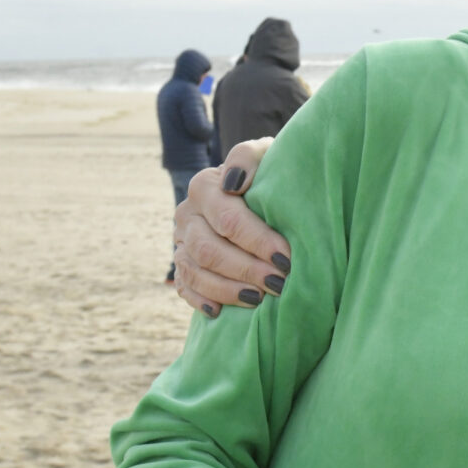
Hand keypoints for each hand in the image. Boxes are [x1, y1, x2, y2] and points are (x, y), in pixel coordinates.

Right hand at [173, 138, 285, 316]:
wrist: (260, 194)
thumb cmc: (269, 176)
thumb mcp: (266, 155)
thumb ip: (249, 157)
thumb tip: (234, 183)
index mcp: (205, 186)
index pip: (227, 218)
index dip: (257, 240)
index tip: (286, 257)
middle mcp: (187, 214)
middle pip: (209, 249)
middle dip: (246, 268)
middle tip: (279, 283)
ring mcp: (181, 242)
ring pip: (194, 271)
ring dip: (227, 289)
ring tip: (259, 299)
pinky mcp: (182, 266)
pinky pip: (184, 288)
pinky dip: (202, 300)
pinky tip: (221, 312)